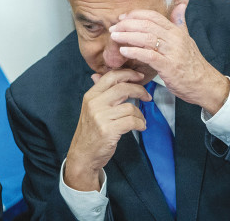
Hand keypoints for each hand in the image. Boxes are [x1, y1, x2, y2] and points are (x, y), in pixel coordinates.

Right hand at [64, 69, 150, 190]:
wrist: (83, 155)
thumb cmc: (90, 131)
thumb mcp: (90, 109)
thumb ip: (98, 93)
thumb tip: (97, 74)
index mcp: (90, 96)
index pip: (110, 76)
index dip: (128, 74)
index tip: (139, 77)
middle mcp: (94, 104)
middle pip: (123, 88)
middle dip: (139, 90)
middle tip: (147, 96)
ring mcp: (101, 117)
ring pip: (130, 107)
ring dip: (140, 114)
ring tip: (140, 120)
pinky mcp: (108, 130)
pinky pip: (132, 121)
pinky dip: (140, 124)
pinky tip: (140, 127)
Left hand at [109, 3, 229, 113]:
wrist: (206, 85)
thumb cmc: (193, 64)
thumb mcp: (187, 40)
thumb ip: (180, 23)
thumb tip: (180, 6)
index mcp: (177, 31)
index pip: (153, 16)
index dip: (135, 15)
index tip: (122, 18)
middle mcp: (175, 39)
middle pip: (147, 25)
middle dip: (127, 24)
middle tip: (113, 28)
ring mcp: (172, 52)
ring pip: (146, 38)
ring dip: (127, 36)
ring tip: (114, 36)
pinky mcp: (169, 67)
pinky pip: (149, 56)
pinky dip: (135, 51)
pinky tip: (123, 50)